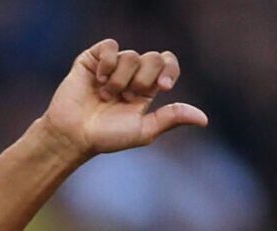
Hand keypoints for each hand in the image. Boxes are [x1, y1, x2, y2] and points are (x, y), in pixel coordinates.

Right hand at [39, 39, 207, 159]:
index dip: (169, 70)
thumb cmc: (106, 137)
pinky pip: (111, 47)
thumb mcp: (144, 130)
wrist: (73, 135)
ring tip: (105, 96)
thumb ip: (172, 118)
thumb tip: (203, 119)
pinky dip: (107, 65)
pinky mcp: (93, 59)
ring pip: (131, 55)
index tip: (162, 87)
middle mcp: (131, 74)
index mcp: (147, 89)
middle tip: (127, 98)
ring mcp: (112, 65)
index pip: (168, 64)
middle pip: (153, 57)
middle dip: (143, 79)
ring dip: (120, 80)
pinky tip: (98, 80)